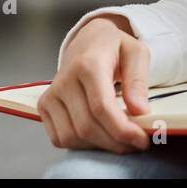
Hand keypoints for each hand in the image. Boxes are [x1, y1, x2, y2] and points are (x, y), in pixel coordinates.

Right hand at [38, 15, 152, 151]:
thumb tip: (139, 111)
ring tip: (120, 140)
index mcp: (88, 64)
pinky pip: (60, 138)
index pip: (101, 108)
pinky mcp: (44, 106)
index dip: (122, 130)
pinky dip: (82, 145)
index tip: (142, 141)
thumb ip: (138, 81)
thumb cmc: (113, 48)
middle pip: (87, 126)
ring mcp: (51, 95)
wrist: (88, 41)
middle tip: (136, 144)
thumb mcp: (136, 53)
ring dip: (100, 146)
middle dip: (115, 142)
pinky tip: (100, 136)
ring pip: (73, 136)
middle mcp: (65, 80)